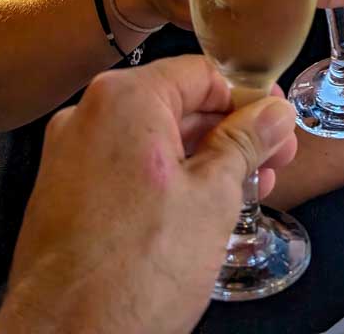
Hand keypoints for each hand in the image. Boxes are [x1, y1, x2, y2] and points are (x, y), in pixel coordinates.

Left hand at [0, 56, 296, 333]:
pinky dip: (169, 180)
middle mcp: (89, 117)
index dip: (250, 95)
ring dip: (207, 160)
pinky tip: (208, 207)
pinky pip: (128, 170)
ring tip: (254, 185)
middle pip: (178, 105)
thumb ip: (246, 143)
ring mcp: (71, 158)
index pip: (202, 73)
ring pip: (156, 142)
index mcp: (125, 100)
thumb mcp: (213, 196)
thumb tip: (274, 113)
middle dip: (233, 131)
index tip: (278, 116)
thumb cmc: (135, 270)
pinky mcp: (65, 197)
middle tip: (276, 154)